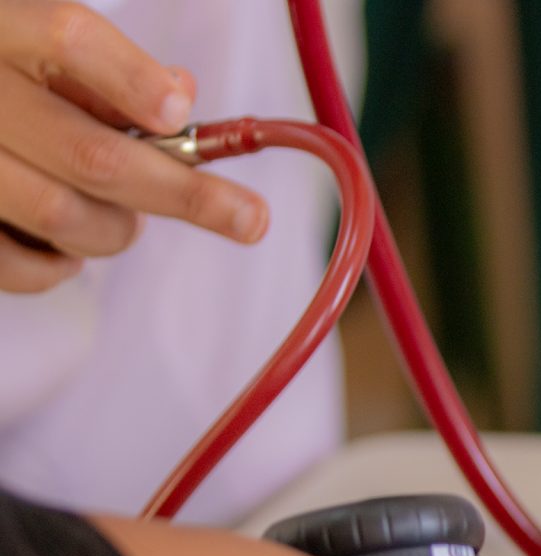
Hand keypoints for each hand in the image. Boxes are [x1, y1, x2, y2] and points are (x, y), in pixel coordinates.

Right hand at [0, 1, 268, 292]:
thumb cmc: (12, 87)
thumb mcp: (48, 58)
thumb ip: (109, 73)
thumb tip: (180, 94)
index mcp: (4, 33)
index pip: (69, 40)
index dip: (133, 80)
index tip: (180, 115)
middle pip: (91, 154)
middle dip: (182, 194)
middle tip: (247, 219)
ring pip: (61, 214)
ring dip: (114, 230)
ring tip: (118, 219)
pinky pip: (18, 265)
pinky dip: (58, 268)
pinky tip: (67, 249)